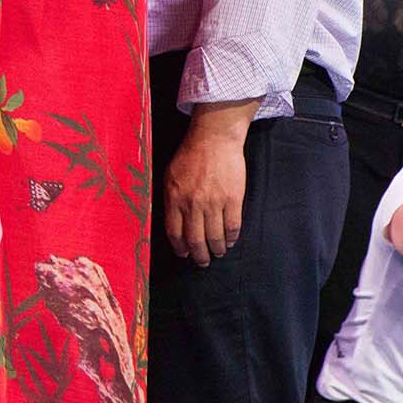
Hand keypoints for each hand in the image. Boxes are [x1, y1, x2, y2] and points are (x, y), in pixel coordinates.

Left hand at [163, 102, 253, 265]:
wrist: (213, 139)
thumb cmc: (189, 156)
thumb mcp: (169, 176)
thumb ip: (170, 199)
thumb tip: (171, 222)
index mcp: (174, 198)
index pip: (175, 232)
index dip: (180, 248)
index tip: (184, 255)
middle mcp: (193, 204)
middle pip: (195, 240)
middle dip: (199, 256)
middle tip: (202, 262)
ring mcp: (214, 202)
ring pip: (215, 236)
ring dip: (217, 249)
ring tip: (218, 253)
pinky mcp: (233, 199)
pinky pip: (233, 226)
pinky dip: (232, 238)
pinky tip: (230, 241)